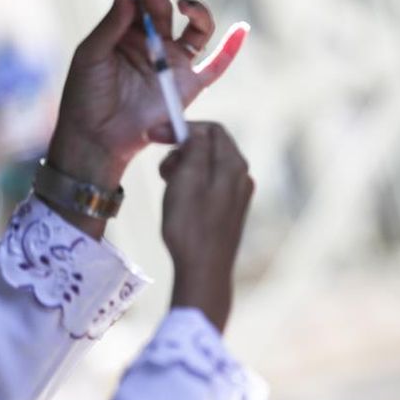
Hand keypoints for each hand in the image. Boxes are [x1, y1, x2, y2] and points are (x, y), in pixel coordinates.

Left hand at [45, 0, 247, 236]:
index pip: (141, 3)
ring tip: (185, 4)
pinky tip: (241, 30)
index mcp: (128, 34)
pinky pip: (216, 65)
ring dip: (197, 12)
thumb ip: (112, 21)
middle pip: (166, 12)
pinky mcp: (189, 86)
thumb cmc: (87, 95)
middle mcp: (154, 46)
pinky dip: (231, 49)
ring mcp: (174, 65)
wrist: (98, 136)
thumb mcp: (92, 52)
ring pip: (196, 31)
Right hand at [159, 122, 253, 331]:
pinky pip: (209, 185)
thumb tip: (198, 132)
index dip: (183, 128)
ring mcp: (238, 195)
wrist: (204, 270)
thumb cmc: (191, 225)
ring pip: (207, 166)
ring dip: (184, 169)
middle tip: (163, 171)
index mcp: (234, 165)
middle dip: (182, 150)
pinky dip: (191, 185)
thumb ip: (195, 148)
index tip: (156, 136)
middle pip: (210, 147)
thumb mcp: (187, 178)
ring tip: (168, 187)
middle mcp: (242, 177)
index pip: (212, 130)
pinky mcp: (230, 211)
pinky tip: (178, 202)